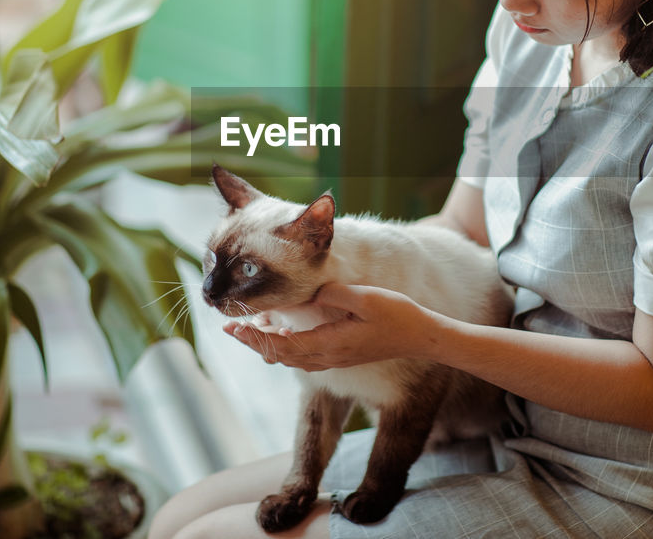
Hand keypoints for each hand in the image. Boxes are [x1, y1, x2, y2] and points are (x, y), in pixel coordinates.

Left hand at [224, 283, 435, 370]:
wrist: (422, 337)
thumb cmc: (398, 315)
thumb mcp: (366, 298)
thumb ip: (334, 294)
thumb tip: (310, 291)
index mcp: (331, 344)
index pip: (282, 346)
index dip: (256, 338)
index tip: (235, 327)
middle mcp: (329, 357)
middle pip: (280, 356)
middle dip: (254, 343)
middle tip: (230, 329)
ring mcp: (336, 360)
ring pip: (290, 360)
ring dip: (267, 347)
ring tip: (249, 333)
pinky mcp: (342, 356)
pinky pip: (304, 359)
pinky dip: (285, 350)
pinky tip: (280, 338)